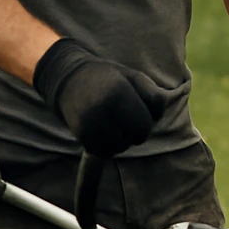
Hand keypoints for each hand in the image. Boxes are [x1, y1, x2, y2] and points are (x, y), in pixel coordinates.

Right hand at [32, 38, 167, 156]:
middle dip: (136, 131)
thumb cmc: (108, 77)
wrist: (68, 79)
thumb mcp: (134, 76)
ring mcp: (89, 125)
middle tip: (127, 118)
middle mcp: (102, 110)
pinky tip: (104, 130)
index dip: (148, 120)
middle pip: (135, 138)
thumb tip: (160, 116)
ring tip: (114, 122)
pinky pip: (104, 152)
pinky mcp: (80, 136)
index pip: (146, 124)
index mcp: (119, 93)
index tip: (139, 110)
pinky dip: (108, 145)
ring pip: (120, 148)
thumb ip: (153, 95)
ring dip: (122, 140)